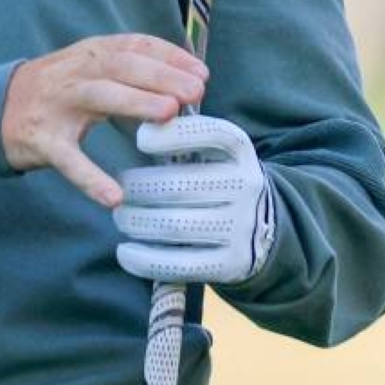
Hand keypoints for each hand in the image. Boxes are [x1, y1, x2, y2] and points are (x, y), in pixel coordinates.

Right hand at [1, 34, 207, 207]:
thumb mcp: (87, 70)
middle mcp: (74, 73)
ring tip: (169, 115)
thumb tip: (183, 83)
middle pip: (121, 66)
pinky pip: (67, 159)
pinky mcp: (41, 140)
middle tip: (194, 92)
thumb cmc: (54, 91)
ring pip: (99, 97)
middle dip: (160, 76)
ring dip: (135, 103)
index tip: (200, 72)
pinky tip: (113, 195)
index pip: (133, 45)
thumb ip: (127, 73)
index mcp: (89, 55)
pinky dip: (89, 177)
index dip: (168, 56)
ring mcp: (56, 105)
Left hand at [113, 113, 275, 283]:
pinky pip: (181, 264)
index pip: (212, 134)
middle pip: (181, 185)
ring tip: (121, 216)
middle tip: (123, 189)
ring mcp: (241, 227)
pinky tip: (125, 252)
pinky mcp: (231, 263)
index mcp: (240, 150)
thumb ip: (180, 135)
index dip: (175, 134)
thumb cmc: (218, 177)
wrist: (263, 225)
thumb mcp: (212, 150)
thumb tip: (136, 121)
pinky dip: (146, 259)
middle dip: (140, 187)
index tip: (141, 138)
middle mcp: (245, 186)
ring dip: (138, 222)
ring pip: (176, 225)